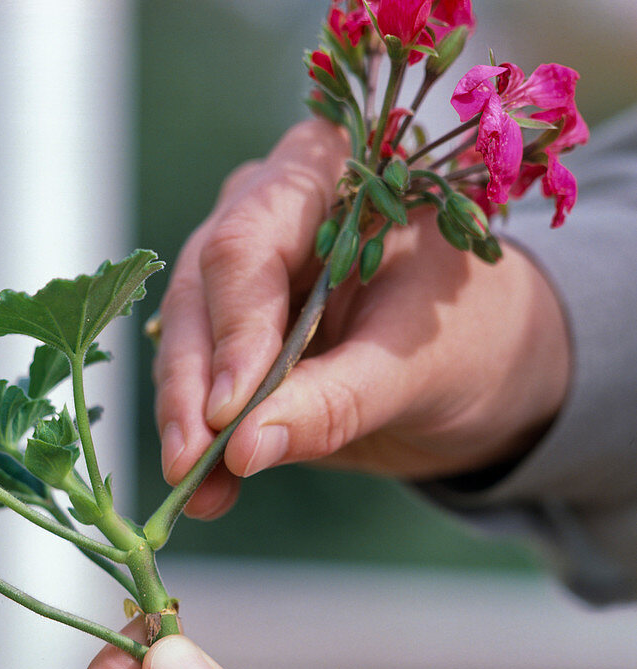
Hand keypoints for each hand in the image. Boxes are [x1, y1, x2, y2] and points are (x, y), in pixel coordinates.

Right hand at [154, 118, 570, 518]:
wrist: (485, 367)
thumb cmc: (471, 336)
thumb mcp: (420, 368)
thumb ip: (335, 401)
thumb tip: (244, 448)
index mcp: (328, 174)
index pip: (248, 243)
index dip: (233, 330)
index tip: (227, 414)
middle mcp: (269, 210)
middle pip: (199, 290)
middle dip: (191, 386)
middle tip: (190, 464)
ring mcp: (244, 274)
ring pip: (185, 339)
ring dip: (184, 421)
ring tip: (198, 494)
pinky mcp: (233, 335)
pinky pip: (198, 383)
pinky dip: (199, 439)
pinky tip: (207, 490)